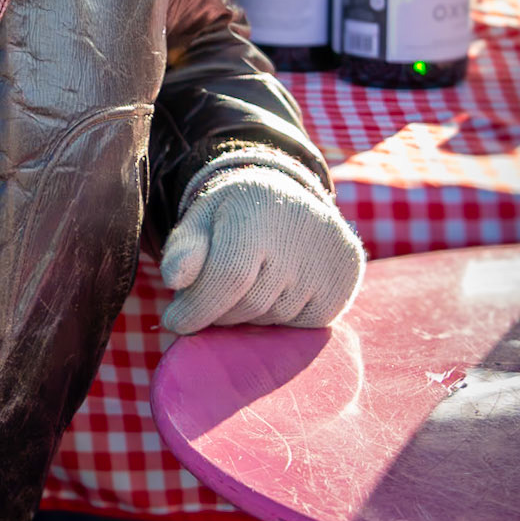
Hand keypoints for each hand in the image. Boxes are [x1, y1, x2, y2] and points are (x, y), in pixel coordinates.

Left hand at [160, 164, 364, 335]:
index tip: (174, 322)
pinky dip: (280, 319)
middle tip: (207, 302)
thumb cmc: (233, 214)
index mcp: (256, 211)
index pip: (228, 277)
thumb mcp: (200, 219)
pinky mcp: (345, 281)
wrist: (287, 196)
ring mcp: (329, 259)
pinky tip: (275, 291)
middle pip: (249, 303)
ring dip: (249, 316)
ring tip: (246, 288)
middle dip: (219, 312)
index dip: (197, 308)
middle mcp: (300, 234)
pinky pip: (303, 324)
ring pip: (275, 317)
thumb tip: (174, 279)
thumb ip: (183, 248)